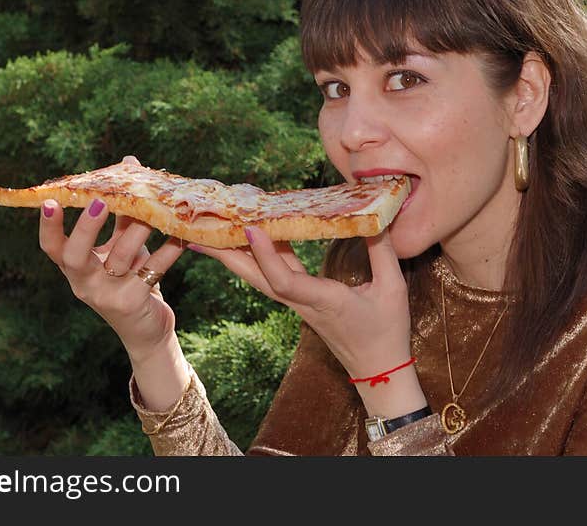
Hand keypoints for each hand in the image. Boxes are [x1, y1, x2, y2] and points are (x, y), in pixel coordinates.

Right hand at [38, 156, 184, 360]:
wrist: (146, 328)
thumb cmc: (131, 277)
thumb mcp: (122, 244)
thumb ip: (122, 211)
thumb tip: (127, 164)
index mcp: (75, 267)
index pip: (52, 248)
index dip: (48, 226)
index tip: (49, 201)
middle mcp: (84, 283)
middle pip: (75, 256)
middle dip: (86, 227)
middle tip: (100, 201)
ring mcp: (107, 296)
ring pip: (121, 257)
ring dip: (138, 230)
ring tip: (154, 209)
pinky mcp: (133, 303)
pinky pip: (152, 271)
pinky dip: (168, 251)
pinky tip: (181, 236)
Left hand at [189, 227, 411, 379]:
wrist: (378, 371)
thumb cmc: (387, 331)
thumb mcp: (392, 289)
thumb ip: (383, 251)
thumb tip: (376, 215)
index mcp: (323, 301)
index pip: (285, 280)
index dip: (266, 256)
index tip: (250, 229)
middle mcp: (302, 303)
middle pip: (255, 277)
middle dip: (224, 254)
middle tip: (194, 230)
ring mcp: (298, 303)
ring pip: (258, 277)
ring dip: (232, 254)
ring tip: (207, 230)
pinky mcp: (300, 301)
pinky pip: (272, 276)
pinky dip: (257, 256)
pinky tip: (246, 238)